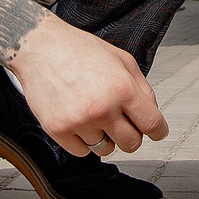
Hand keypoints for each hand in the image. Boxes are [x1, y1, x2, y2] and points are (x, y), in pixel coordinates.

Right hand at [12, 15, 168, 153]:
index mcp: (122, 88)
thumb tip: (152, 114)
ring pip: (105, 149)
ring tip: (93, 114)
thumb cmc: (80, 50)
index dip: (158, 130)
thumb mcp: (122, 59)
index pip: (153, 125)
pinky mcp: (58, 130)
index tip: (155, 131)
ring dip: (104, 136)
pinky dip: (82, 141)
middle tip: (121, 121)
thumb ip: (143, 88)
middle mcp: (102, 108)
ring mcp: (79, 121)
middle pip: (132, 144)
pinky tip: (77, 119)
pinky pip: (81, 152)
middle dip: (131, 135)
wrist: (40, 47)